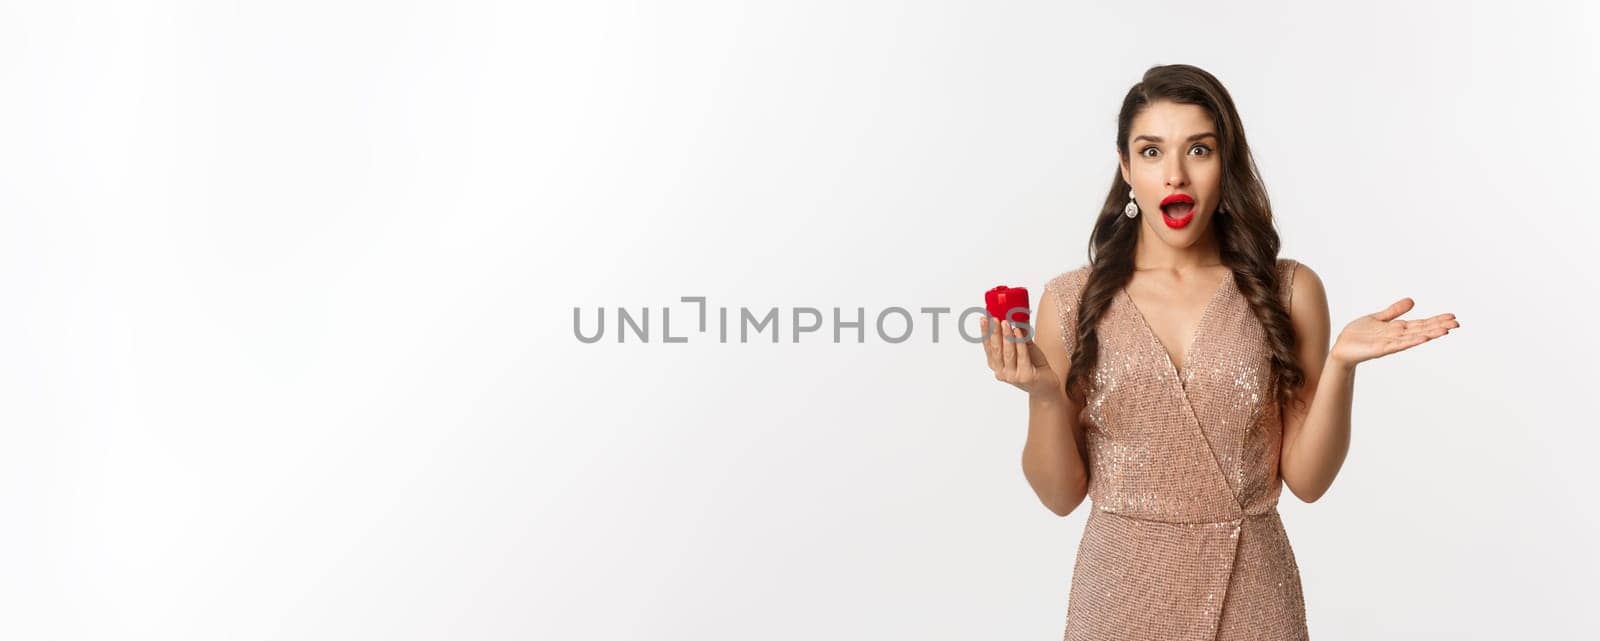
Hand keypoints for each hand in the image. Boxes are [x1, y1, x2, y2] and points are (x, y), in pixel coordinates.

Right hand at [980, 316, 1058, 396]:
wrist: (1048, 384)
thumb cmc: (1034, 365)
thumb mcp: (1025, 348)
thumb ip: (1019, 336)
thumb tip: (1015, 317)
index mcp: (996, 365)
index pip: (988, 347)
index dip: (985, 333)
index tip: (983, 319)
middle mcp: (1001, 372)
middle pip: (996, 349)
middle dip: (995, 332)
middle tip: (995, 319)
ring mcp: (1012, 377)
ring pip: (1008, 353)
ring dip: (1006, 336)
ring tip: (1006, 323)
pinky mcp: (1025, 377)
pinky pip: (1022, 356)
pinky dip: (1019, 343)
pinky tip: (1018, 331)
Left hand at [1330, 297, 1458, 367]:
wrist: (1341, 348)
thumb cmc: (1358, 335)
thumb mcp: (1378, 318)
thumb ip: (1394, 311)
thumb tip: (1412, 301)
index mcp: (1397, 329)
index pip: (1421, 323)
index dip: (1436, 320)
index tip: (1452, 316)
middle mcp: (1397, 336)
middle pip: (1421, 330)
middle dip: (1439, 326)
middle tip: (1457, 323)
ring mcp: (1390, 343)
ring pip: (1413, 337)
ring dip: (1430, 334)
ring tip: (1445, 330)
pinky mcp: (1380, 349)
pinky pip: (1398, 344)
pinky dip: (1411, 341)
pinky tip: (1423, 337)